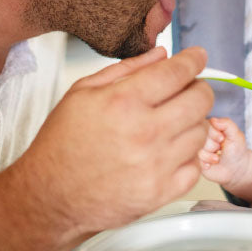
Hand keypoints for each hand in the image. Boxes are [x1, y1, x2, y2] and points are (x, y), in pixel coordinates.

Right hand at [13, 46, 213, 237]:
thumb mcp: (83, 92)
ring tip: (174, 122)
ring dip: (193, 121)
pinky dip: (188, 156)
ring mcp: (155, 165)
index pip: (177, 72)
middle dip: (198, 88)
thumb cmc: (62, 145)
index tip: (197, 57)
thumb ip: (126, 69)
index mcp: (123, 102)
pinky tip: (170, 150)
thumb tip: (161, 54)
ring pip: (201, 132)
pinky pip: (195, 167)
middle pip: (200, 100)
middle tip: (189, 88)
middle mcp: (144, 133)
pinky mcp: (160, 193)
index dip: (193, 60)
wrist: (50, 196)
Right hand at [198, 117, 248, 186]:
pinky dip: (207, 162)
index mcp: (212, 128)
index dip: (215, 133)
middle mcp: (204, 138)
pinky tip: (212, 164)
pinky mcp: (198, 160)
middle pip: (203, 138)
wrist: (236, 168)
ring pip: (200, 149)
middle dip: (214, 145)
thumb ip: (227, 124)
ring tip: (218, 158)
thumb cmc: (236, 150)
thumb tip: (213, 119)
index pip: (206, 126)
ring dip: (211, 156)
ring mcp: (201, 149)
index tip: (222, 139)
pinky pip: (198, 160)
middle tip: (221, 148)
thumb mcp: (236, 135)